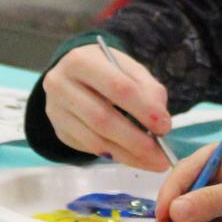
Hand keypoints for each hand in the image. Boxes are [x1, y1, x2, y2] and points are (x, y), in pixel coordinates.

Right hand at [41, 44, 171, 169]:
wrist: (75, 76)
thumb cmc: (107, 70)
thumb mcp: (129, 69)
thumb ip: (148, 90)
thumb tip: (161, 123)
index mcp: (80, 60)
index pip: (117, 87)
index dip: (143, 109)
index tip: (165, 126)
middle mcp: (60, 85)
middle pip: (102, 118)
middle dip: (136, 140)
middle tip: (162, 154)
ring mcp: (56, 111)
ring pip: (95, 140)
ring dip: (128, 155)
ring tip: (154, 161)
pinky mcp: (60, 131)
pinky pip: (91, 149)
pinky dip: (117, 156)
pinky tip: (136, 158)